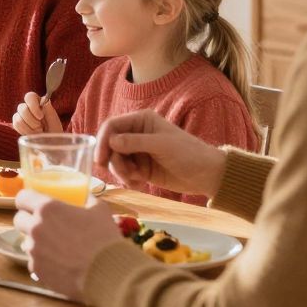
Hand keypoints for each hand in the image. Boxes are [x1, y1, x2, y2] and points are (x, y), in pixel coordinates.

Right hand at [13, 92, 63, 135]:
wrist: (50, 142)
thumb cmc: (53, 131)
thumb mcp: (54, 121)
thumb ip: (49, 110)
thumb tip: (44, 100)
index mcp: (38, 102)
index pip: (30, 96)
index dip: (33, 106)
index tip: (41, 117)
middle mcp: (28, 106)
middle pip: (22, 108)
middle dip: (31, 121)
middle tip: (41, 128)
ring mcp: (21, 114)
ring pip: (17, 118)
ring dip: (28, 128)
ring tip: (37, 132)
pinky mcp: (17, 123)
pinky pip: (16, 125)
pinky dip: (24, 131)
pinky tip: (31, 134)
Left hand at [13, 190, 126, 300]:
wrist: (107, 273)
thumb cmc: (104, 239)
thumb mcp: (100, 210)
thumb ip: (88, 200)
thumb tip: (86, 197)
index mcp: (48, 209)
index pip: (22, 198)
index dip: (26, 200)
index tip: (32, 204)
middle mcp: (36, 228)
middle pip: (19, 220)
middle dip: (28, 220)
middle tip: (44, 225)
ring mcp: (34, 251)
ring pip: (26, 242)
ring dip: (36, 242)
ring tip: (55, 247)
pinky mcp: (37, 270)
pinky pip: (34, 261)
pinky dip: (43, 261)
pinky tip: (59, 263)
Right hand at [96, 110, 227, 198]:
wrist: (206, 174)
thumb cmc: (188, 153)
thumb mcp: (161, 145)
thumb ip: (135, 142)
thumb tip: (111, 141)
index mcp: (141, 121)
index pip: (112, 126)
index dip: (102, 141)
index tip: (100, 160)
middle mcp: (136, 134)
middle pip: (110, 146)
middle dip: (115, 161)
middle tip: (125, 175)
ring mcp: (138, 152)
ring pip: (116, 161)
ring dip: (122, 173)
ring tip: (137, 180)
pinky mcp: (141, 168)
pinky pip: (124, 173)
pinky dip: (128, 180)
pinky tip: (140, 185)